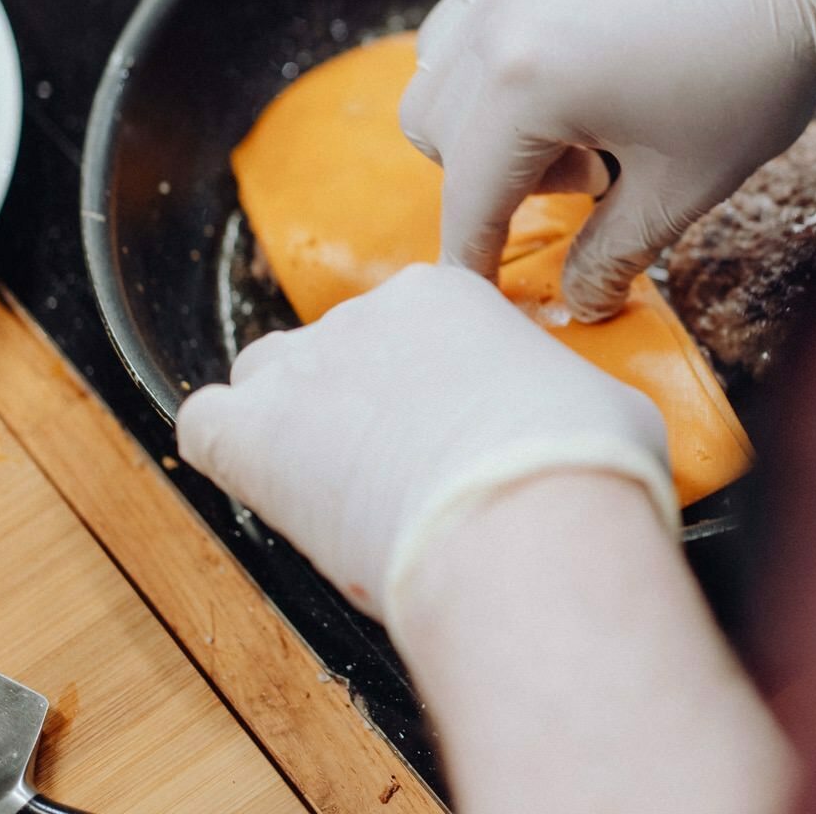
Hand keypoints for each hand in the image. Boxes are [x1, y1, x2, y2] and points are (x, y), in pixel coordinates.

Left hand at [176, 263, 678, 622]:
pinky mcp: (255, 436)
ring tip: (333, 485)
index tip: (449, 427)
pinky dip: (223, 452)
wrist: (531, 519)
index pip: (410, 320)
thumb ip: (572, 399)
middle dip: (359, 404)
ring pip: (265, 378)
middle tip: (399, 470)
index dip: (425, 381)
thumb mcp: (610, 407)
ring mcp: (305, 371)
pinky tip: (259, 484)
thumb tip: (584, 421)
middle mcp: (369, 316)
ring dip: (289, 421)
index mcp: (449, 296)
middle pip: (339, 348)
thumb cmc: (585, 467)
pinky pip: (204, 425)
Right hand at [400, 0, 815, 321]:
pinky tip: (588, 52)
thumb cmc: (757, 68)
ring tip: (584, 110)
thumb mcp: (686, 182)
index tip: (483, 282)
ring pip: (440, 58)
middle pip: (433, 125)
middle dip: (490, 173)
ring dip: (484, 106)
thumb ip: (615, 250)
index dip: (474, 251)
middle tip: (589, 172)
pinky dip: (506, 42)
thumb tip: (579, 301)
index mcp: (526, 84)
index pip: (467, 193)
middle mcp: (497, 13)